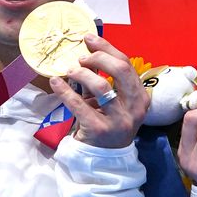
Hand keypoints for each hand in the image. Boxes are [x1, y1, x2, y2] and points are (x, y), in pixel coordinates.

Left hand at [49, 33, 148, 147]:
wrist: (102, 158)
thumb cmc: (107, 122)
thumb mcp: (112, 101)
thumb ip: (104, 78)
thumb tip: (87, 50)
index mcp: (140, 97)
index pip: (127, 65)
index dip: (107, 49)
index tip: (89, 39)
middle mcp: (134, 108)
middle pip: (121, 70)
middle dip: (99, 57)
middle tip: (81, 56)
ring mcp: (118, 120)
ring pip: (102, 86)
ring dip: (82, 73)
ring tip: (70, 70)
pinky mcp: (99, 130)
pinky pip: (79, 105)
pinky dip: (65, 91)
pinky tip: (55, 82)